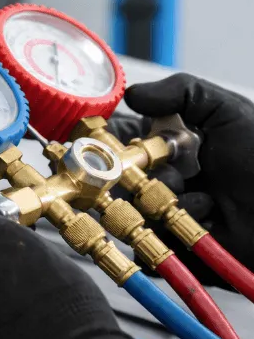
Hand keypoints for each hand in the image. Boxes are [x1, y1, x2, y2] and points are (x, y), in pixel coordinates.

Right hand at [109, 73, 253, 285]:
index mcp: (171, 146)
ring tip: (204, 199)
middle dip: (138, 174)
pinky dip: (172, 233)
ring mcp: (166, 212)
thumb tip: (132, 93)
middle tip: (174, 172)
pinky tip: (207, 223)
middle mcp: (164, 177)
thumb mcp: (229, 111)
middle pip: (115, 176)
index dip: (108, 140)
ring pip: (128, 209)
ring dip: (162, 202)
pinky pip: (146, 243)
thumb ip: (182, 91)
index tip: (110, 140)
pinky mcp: (171, 247)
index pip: (120, 138)